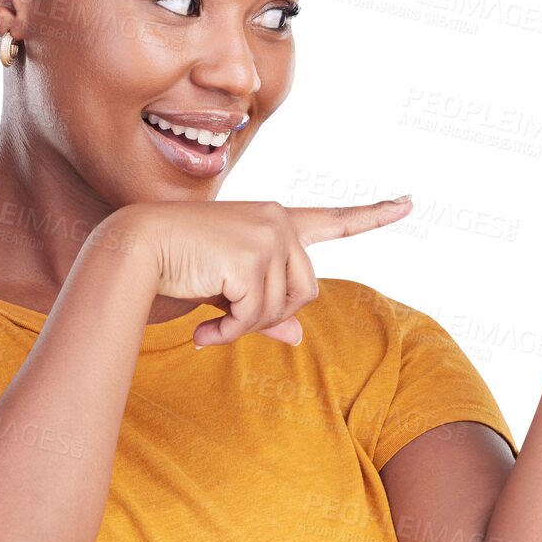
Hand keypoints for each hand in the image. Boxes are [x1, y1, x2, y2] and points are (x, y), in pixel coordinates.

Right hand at [112, 195, 414, 346]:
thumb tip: (297, 337)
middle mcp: (277, 220)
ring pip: (284, 308)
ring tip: (211, 325)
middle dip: (270, 318)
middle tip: (227, 324)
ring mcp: (267, 235)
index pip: (332, 221)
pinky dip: (231, 334)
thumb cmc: (175, 269)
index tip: (409, 203)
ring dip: (246, 328)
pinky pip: (258, 317)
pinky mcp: (252, 256)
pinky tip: (204, 332)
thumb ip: (264, 310)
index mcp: (274, 222)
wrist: (133, 252)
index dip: (373, 216)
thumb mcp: (227, 293)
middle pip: (307, 292)